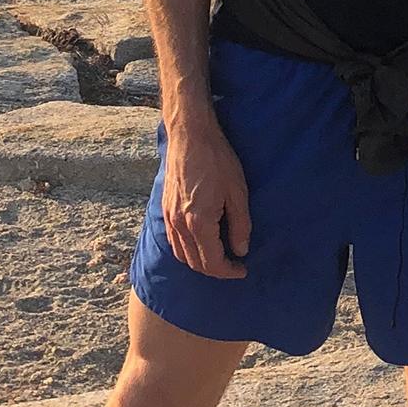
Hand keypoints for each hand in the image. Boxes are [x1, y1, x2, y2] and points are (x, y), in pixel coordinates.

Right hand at [161, 111, 250, 278]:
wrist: (190, 135)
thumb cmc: (217, 160)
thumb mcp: (237, 192)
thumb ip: (240, 225)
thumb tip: (241, 251)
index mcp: (198, 223)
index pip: (212, 263)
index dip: (229, 271)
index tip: (243, 269)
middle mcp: (179, 225)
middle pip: (195, 263)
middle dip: (216, 270)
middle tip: (234, 265)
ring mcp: (168, 217)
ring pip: (181, 255)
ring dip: (200, 262)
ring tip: (219, 256)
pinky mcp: (164, 208)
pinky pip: (173, 241)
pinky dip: (186, 250)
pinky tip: (200, 242)